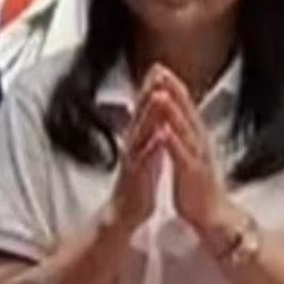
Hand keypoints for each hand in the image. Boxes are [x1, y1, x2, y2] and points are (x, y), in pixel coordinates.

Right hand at [105, 68, 166, 230]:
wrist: (124, 215)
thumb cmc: (137, 186)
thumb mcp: (144, 155)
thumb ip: (147, 136)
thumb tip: (154, 118)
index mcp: (138, 141)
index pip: (144, 110)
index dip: (151, 89)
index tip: (159, 68)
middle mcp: (133, 146)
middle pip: (141, 114)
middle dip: (149, 92)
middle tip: (157, 71)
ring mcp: (133, 160)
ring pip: (141, 133)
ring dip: (149, 114)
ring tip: (158, 95)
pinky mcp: (136, 177)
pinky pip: (144, 160)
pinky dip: (152, 147)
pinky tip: (159, 136)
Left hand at [145, 66, 229, 234]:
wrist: (212, 216)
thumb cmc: (197, 186)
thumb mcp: (188, 154)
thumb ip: (183, 135)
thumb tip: (174, 118)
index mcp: (195, 138)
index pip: (184, 107)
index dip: (173, 87)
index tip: (160, 67)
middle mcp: (198, 144)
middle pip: (186, 112)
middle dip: (174, 91)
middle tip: (162, 70)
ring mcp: (197, 159)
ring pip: (185, 131)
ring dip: (174, 112)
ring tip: (162, 94)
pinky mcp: (193, 175)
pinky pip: (182, 157)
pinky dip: (173, 144)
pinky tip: (165, 132)